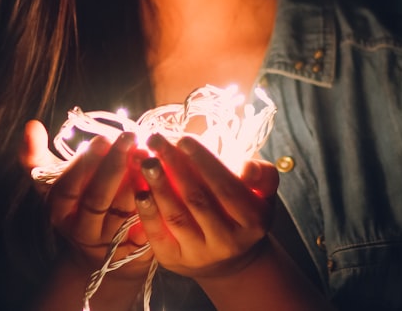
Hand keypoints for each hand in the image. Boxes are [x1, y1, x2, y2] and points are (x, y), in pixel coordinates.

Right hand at [20, 120, 151, 277]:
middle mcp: (81, 230)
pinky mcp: (134, 250)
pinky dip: (153, 201)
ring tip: (147, 154)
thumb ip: (36, 155)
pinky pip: (145, 225)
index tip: (101, 139)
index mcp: (58, 212)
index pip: (67, 189)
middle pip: (97, 199)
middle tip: (129, 137)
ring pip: (122, 212)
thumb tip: (31, 125)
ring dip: (136, 181)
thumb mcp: (51, 185)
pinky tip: (160, 178)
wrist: (99, 258)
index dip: (84, 165)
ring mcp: (109, 242)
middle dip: (113, 166)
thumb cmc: (75, 206)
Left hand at [133, 133, 279, 279]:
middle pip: (197, 199)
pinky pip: (158, 236)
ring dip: (158, 186)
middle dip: (174, 166)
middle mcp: (227, 241)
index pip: (226, 187)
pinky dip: (147, 213)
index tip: (183, 139)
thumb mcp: (261, 196)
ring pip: (176, 217)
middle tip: (155, 140)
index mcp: (252, 221)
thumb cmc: (242, 214)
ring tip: (146, 161)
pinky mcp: (174, 260)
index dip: (204, 162)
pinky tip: (140, 191)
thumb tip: (247, 167)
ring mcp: (200, 253)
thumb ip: (262, 176)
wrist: (229, 261)